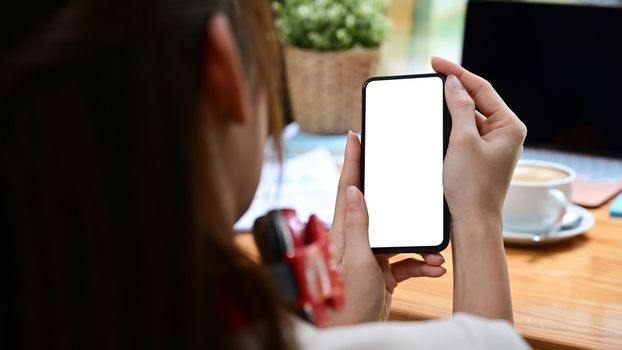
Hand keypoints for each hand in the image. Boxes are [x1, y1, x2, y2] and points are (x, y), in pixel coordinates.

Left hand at [328, 132, 445, 325]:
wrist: (350, 332)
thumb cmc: (346, 300)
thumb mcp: (357, 261)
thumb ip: (359, 226)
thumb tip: (355, 190)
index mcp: (345, 231)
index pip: (348, 187)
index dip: (351, 159)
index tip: (354, 135)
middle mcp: (357, 239)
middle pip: (379, 208)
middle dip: (399, 199)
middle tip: (409, 179)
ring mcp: (370, 256)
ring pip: (400, 238)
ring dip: (420, 246)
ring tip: (437, 254)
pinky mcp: (382, 273)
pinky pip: (405, 263)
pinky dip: (421, 265)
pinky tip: (435, 270)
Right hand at [432, 57, 526, 226]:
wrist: (472, 222)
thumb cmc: (472, 186)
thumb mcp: (463, 140)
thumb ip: (460, 108)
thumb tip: (455, 83)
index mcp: (509, 126)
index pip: (482, 88)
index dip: (457, 73)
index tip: (435, 62)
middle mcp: (505, 133)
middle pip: (476, 100)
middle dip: (454, 88)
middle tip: (432, 74)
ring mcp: (493, 146)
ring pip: (469, 116)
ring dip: (450, 108)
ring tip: (431, 97)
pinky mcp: (480, 157)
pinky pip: (464, 133)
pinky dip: (450, 126)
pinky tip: (435, 123)